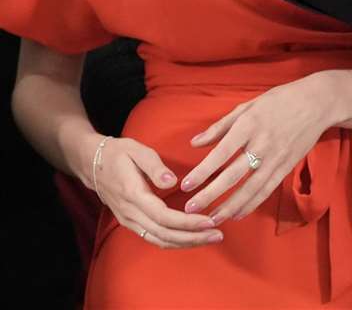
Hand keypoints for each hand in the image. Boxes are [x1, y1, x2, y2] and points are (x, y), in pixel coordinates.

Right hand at [88, 136, 221, 248]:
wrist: (92, 164)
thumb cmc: (118, 154)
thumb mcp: (137, 150)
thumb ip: (154, 166)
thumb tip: (171, 181)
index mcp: (133, 195)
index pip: (163, 216)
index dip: (187, 222)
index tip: (209, 221)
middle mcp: (130, 213)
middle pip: (163, 234)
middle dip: (192, 237)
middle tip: (218, 235)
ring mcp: (128, 220)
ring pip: (158, 240)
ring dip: (185, 243)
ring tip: (210, 238)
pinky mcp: (130, 222)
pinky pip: (153, 238)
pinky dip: (174, 241)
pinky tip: (192, 238)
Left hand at [180, 73, 338, 222]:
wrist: (318, 102)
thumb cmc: (279, 100)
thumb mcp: (248, 106)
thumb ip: (220, 126)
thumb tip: (194, 143)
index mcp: (249, 124)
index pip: (222, 152)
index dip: (203, 170)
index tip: (185, 185)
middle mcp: (263, 143)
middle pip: (234, 174)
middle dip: (211, 194)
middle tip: (191, 209)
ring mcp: (277, 157)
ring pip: (251, 187)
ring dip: (230, 206)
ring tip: (211, 219)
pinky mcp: (288, 166)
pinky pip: (268, 189)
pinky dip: (252, 203)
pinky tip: (237, 214)